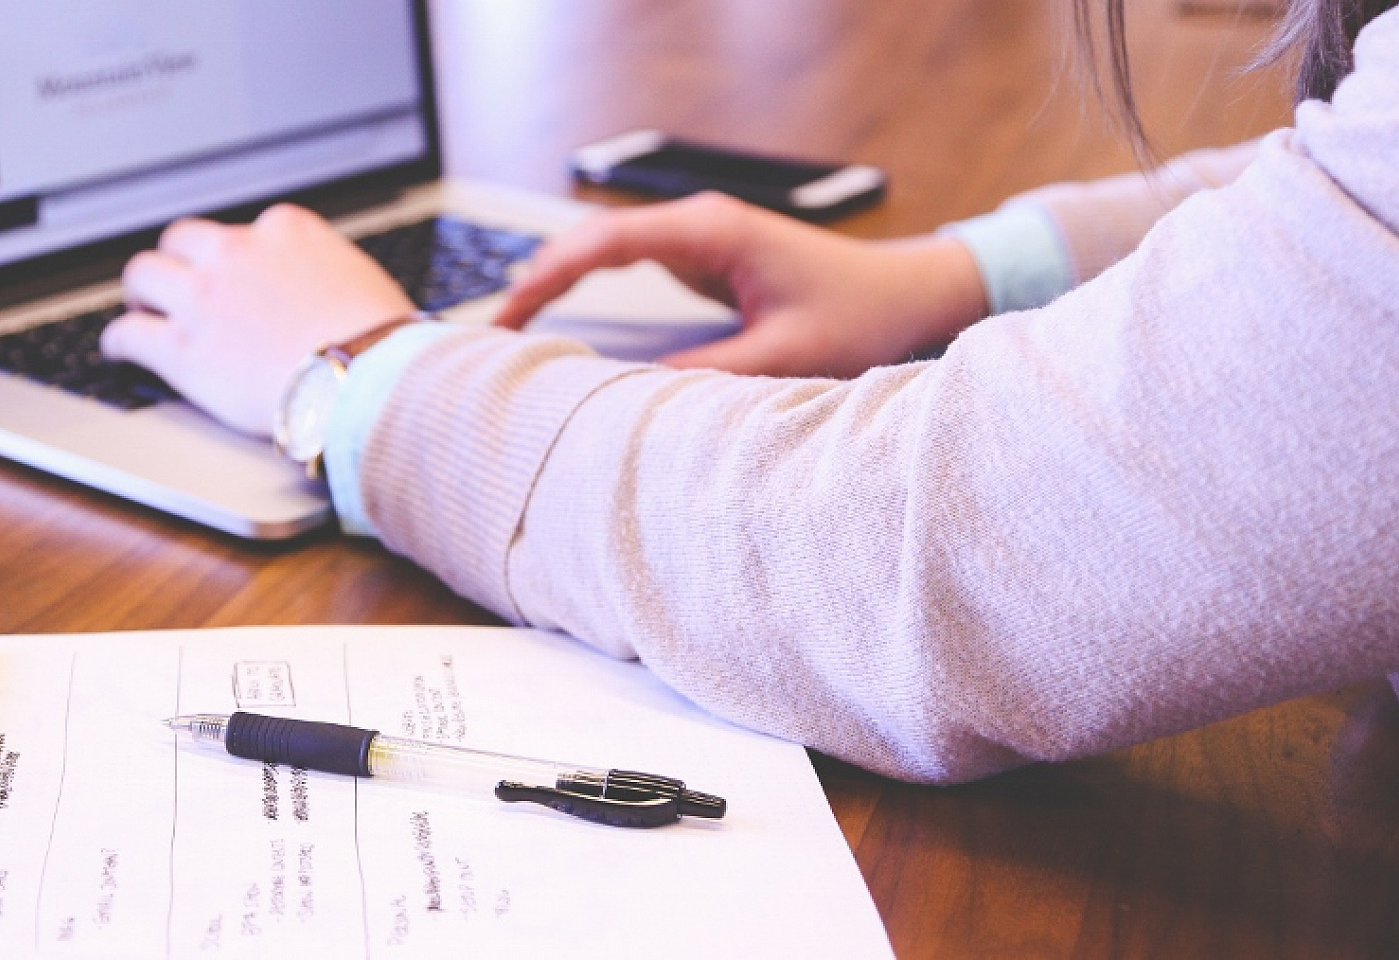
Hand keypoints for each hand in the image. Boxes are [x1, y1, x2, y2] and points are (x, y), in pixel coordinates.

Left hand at [101, 204, 415, 436]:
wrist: (368, 380)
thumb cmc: (382, 342)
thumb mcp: (361, 280)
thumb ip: (327, 273)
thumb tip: (329, 292)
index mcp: (286, 230)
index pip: (243, 230)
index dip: (233, 257)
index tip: (232, 274)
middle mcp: (237, 252)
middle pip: (182, 239)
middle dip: (177, 261)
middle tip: (176, 285)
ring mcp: (205, 298)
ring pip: (144, 274)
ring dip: (141, 292)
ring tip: (142, 309)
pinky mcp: (183, 349)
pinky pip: (129, 334)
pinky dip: (119, 341)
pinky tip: (120, 350)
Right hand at [494, 193, 987, 377]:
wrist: (909, 294)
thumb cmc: (861, 315)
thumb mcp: (783, 356)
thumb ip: (707, 375)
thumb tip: (629, 398)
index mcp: (712, 232)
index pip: (605, 243)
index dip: (547, 276)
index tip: (506, 315)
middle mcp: (699, 225)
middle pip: (591, 241)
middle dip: (536, 280)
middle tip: (489, 334)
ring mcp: (699, 239)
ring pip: (604, 252)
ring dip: (558, 284)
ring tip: (509, 332)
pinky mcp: (704, 259)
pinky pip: (628, 267)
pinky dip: (588, 290)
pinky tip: (560, 320)